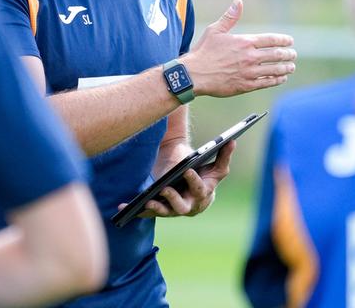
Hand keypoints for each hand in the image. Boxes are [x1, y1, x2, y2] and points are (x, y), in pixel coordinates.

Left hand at [118, 140, 235, 219]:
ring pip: (164, 212)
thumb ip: (223, 155)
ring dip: (156, 208)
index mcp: (203, 194)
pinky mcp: (159, 210)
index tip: (188, 170)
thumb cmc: (203, 171)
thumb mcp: (214, 166)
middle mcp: (189, 206)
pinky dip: (135, 211)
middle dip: (173, 199)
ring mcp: (173, 210)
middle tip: (164, 189)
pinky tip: (122, 207)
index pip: (199, 189)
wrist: (187, 180)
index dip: (194, 181)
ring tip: (147, 201)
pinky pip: (146, 213)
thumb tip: (232, 140)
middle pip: (181, 206)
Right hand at [184, 0, 295, 96]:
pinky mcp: (246, 85)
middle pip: (277, 55)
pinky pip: (267, 82)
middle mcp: (250, 57)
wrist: (195, 75)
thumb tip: (238, 1)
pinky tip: (281, 78)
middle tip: (293, 54)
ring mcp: (249, 72)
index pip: (272, 40)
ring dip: (286, 68)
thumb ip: (230, 17)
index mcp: (245, 42)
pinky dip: (277, 79)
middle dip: (288, 54)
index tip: (290, 41)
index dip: (284, 40)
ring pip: (275, 70)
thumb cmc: (203, 52)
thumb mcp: (215, 30)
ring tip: (291, 67)